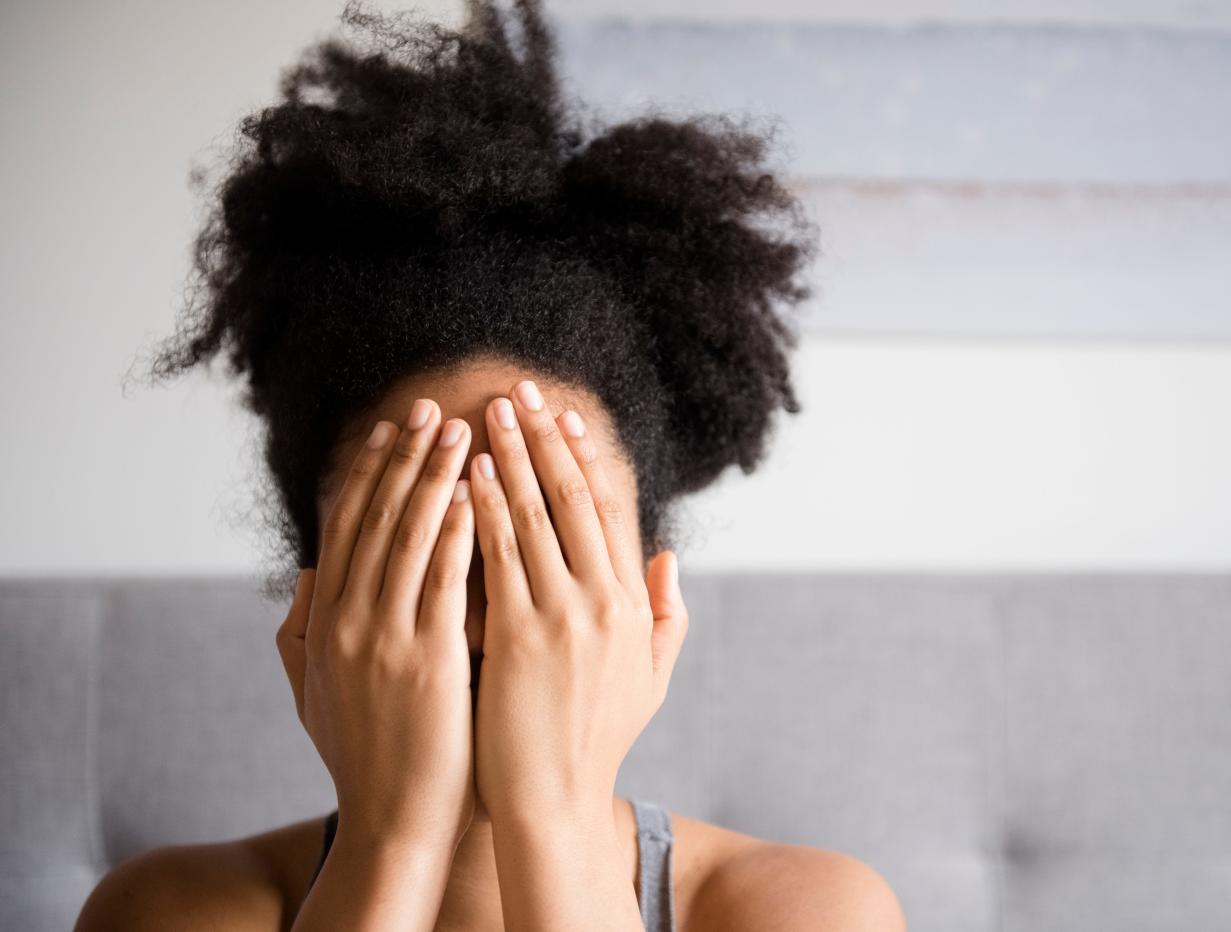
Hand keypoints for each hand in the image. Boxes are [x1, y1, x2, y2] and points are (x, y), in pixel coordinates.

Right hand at [275, 399, 476, 849]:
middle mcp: (348, 620)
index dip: (369, 473)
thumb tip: (306, 572)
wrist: (393, 819)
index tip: (392, 429)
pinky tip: (475, 491)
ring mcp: (386, 638)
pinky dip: (458, 530)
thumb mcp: (312, 690)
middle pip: (378, 519)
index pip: (348, 527)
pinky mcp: (429, 659)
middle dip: (405, 457)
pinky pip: (446, 580)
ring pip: (411, 536)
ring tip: (460, 427)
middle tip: (430, 406)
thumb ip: (300, 629)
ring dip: (435, 475)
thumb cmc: (361, 754)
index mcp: (324, 621)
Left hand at [469, 380, 689, 824]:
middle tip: (520, 389)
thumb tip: (667, 556)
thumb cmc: (597, 741)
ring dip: (508, 458)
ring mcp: (563, 616)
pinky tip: (463, 475)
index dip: (584, 456)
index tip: (562, 415)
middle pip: (574, 497)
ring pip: (534, 515)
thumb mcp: (650, 678)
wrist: (555, 803)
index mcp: (634, 605)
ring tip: (487, 413)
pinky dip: (482, 509)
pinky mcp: (518, 635)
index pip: (612, 509)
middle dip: (544, 438)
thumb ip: (666, 615)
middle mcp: (605, 600)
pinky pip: (498, 555)